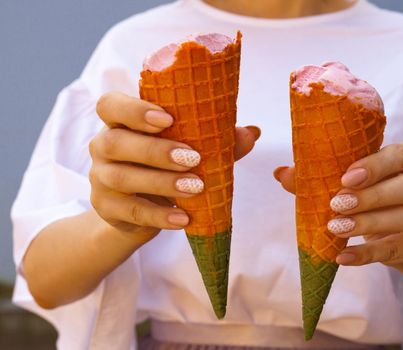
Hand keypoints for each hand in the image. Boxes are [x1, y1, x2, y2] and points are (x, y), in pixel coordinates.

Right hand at [90, 92, 259, 237]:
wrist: (140, 209)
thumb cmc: (165, 166)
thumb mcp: (189, 148)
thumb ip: (216, 139)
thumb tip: (252, 133)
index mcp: (121, 122)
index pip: (110, 105)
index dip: (134, 109)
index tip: (168, 118)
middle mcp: (103, 146)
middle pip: (115, 142)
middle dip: (155, 150)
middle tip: (193, 158)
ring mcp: (100, 178)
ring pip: (121, 178)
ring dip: (161, 183)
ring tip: (195, 188)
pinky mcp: (106, 208)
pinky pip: (130, 212)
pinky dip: (159, 216)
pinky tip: (182, 219)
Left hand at [274, 140, 402, 265]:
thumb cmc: (378, 190)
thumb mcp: (358, 179)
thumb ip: (323, 175)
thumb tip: (281, 173)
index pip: (401, 155)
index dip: (375, 166)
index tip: (346, 178)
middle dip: (373, 196)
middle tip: (337, 204)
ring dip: (371, 224)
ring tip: (337, 228)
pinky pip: (401, 249)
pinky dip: (370, 254)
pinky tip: (343, 256)